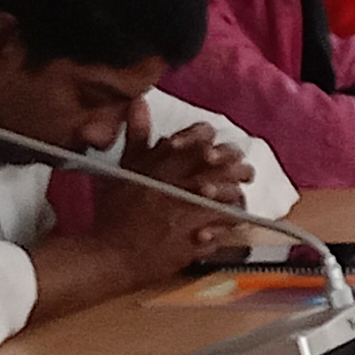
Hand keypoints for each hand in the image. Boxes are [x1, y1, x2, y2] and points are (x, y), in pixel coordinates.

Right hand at [108, 126, 249, 278]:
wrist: (110, 253)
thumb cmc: (115, 210)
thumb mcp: (125, 168)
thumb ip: (137, 135)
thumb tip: (139, 101)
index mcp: (166, 163)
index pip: (204, 138)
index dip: (215, 142)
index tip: (216, 153)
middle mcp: (182, 183)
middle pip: (227, 167)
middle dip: (239, 169)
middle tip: (245, 174)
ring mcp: (192, 214)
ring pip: (231, 199)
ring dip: (236, 199)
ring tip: (236, 202)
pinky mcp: (197, 242)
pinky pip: (223, 232)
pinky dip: (224, 231)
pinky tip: (220, 230)